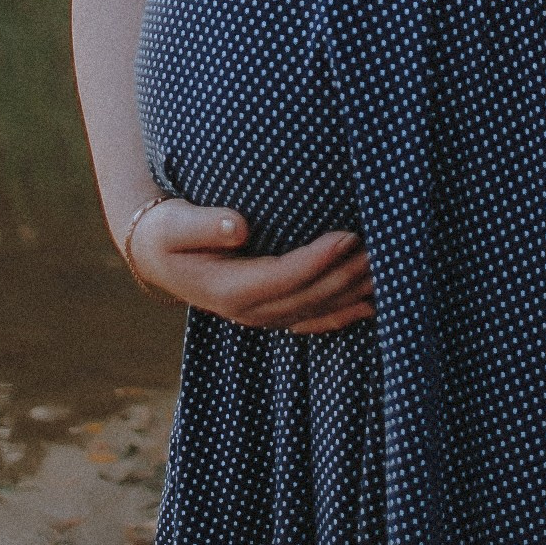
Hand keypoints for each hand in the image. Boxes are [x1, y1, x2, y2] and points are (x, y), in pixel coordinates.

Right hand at [123, 200, 374, 332]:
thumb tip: (238, 226)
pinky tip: (370, 306)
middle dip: (346, 275)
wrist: (159, 259)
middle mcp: (248, 310)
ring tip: (387, 271)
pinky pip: (312, 319)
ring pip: (315, 310)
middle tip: (382, 248)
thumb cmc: (168, 232)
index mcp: (227, 289)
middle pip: (307, 296)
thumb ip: (204, 225)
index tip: (347, 238)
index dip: (317, 261)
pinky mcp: (270, 312)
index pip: (282, 277)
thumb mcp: (174, 225)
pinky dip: (342, 315)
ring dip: (352, 293)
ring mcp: (261, 316)